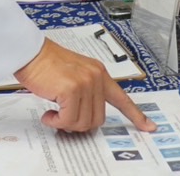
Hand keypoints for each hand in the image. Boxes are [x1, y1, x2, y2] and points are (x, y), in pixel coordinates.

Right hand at [14, 39, 156, 132]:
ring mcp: (86, 83)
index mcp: (100, 73)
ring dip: (66, 124)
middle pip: (98, 119)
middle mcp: (96, 77)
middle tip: (62, 117)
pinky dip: (56, 122)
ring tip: (53, 113)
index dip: (136, 115)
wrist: (30, 52)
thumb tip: (85, 119)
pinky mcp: (72, 89)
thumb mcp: (74, 75)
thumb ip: (86, 93)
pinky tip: (48, 114)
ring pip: (84, 122)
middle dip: (79, 124)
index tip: (149, 127)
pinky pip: (68, 120)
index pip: (122, 98)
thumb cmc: (46, 64)